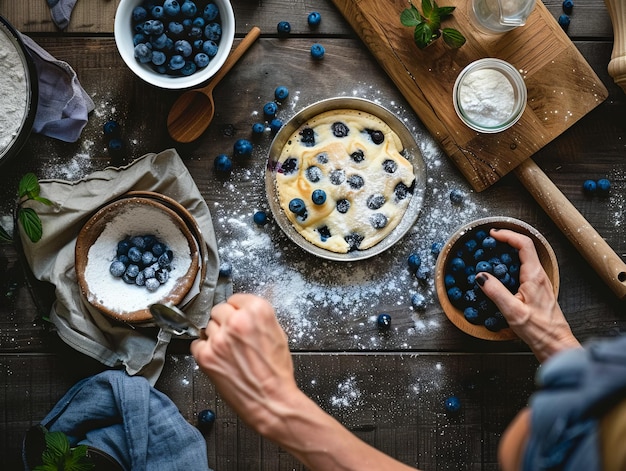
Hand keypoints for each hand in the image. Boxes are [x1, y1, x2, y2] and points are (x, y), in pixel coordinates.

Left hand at [190, 293, 301, 436]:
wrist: (271, 400)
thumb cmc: (277, 372)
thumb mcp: (278, 334)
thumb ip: (260, 318)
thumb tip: (246, 309)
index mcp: (258, 310)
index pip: (235, 299)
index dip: (237, 310)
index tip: (238, 318)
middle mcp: (237, 320)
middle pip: (219, 310)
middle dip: (225, 321)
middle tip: (233, 337)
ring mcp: (219, 338)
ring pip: (208, 326)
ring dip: (216, 336)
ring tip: (229, 352)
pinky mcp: (206, 355)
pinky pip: (197, 343)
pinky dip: (205, 350)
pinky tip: (219, 359)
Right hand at [476, 229, 580, 361]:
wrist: (555, 343)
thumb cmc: (538, 330)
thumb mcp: (512, 311)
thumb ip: (495, 292)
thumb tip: (481, 276)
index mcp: (534, 276)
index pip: (524, 244)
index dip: (508, 235)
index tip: (493, 234)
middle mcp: (539, 276)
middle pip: (525, 247)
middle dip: (507, 240)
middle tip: (491, 240)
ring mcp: (540, 282)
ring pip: (526, 258)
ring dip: (510, 251)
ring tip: (494, 252)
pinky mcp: (538, 290)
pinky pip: (525, 269)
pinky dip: (512, 264)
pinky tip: (503, 272)